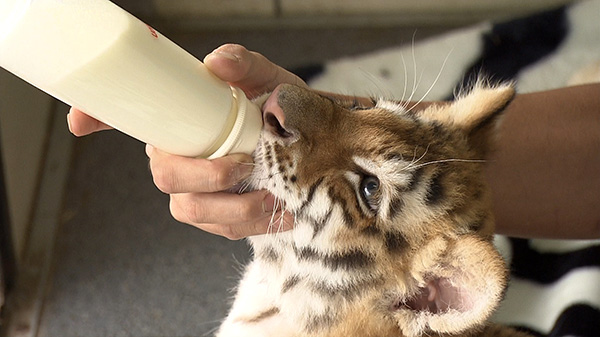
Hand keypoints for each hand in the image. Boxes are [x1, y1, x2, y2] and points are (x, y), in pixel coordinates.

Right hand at [68, 44, 302, 238]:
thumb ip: (243, 64)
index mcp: (179, 123)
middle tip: (241, 166)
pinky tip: (280, 215)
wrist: (308, 139)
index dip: (96, 117)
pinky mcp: (221, 218)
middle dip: (202, 177)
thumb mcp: (264, 79)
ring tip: (268, 198)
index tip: (80, 123)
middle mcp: (179, 158)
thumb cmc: (274, 107)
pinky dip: (254, 225)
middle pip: (165, 176)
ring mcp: (197, 191)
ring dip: (231, 209)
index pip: (125, 118)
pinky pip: (224, 230)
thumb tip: (218, 62)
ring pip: (190, 210)